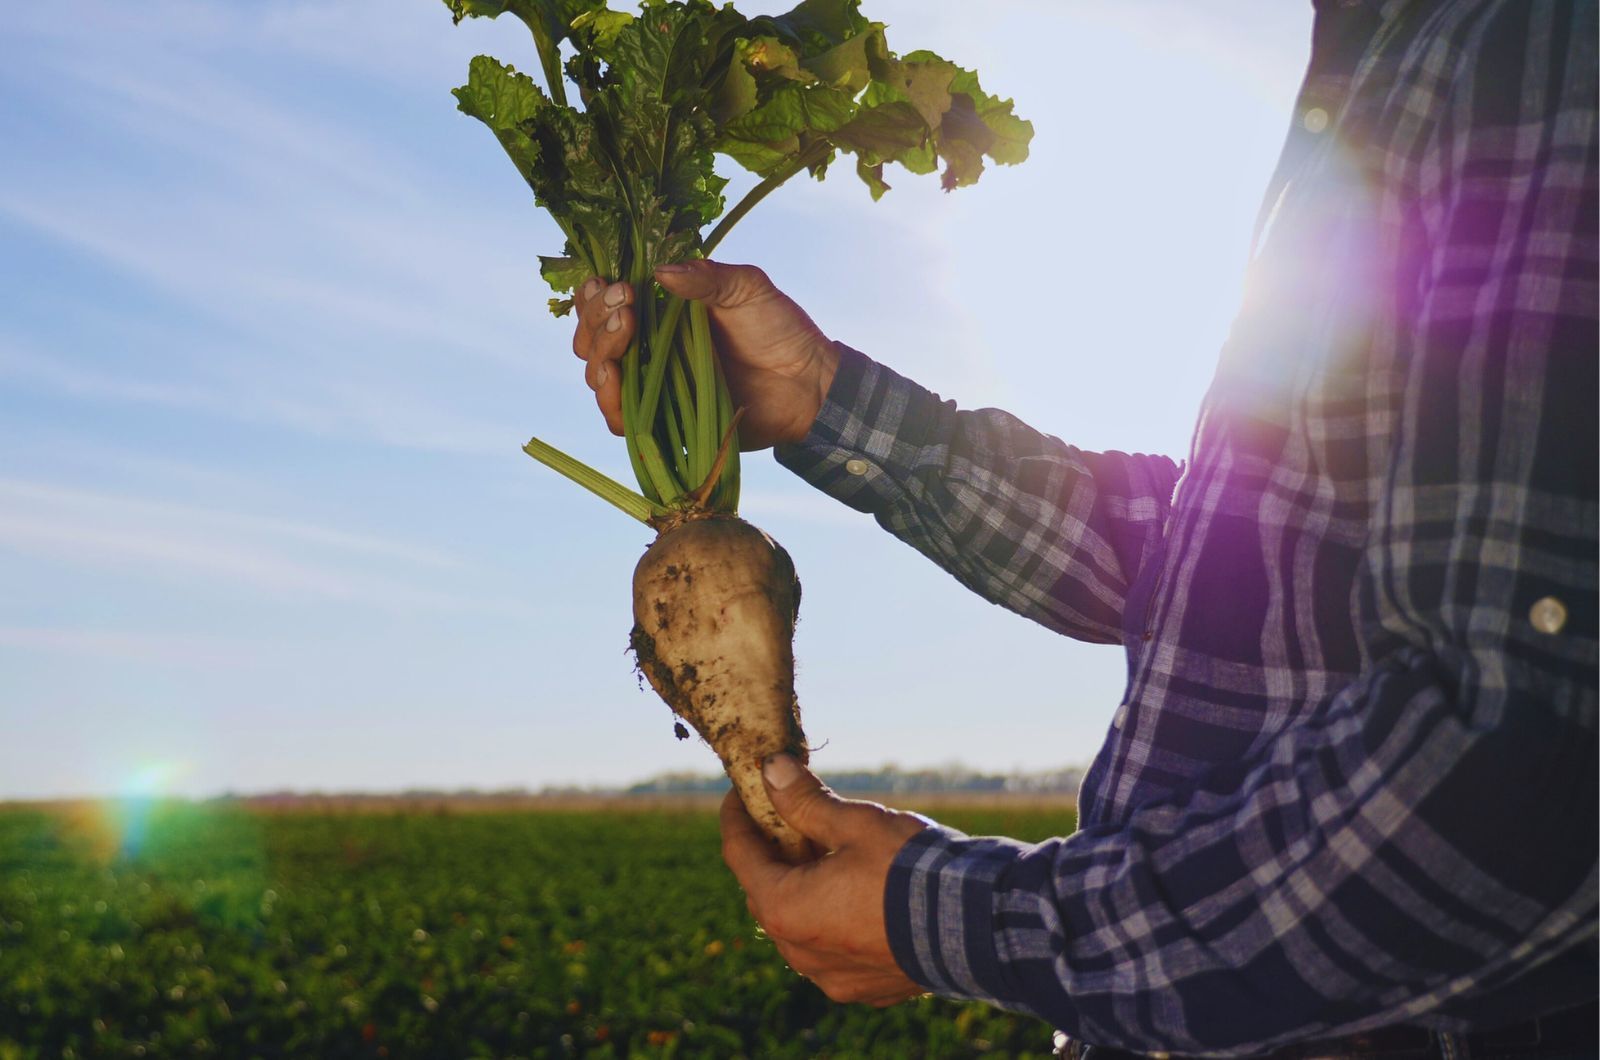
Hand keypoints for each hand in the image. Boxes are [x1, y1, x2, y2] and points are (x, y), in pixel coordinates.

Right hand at [571, 261, 838, 450]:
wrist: (808, 384)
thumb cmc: (780, 328)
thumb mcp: (746, 287)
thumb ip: (705, 277)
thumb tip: (658, 272)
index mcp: (659, 310)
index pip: (604, 302)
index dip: (596, 296)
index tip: (618, 287)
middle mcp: (647, 347)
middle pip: (591, 339)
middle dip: (597, 323)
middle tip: (626, 310)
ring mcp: (652, 385)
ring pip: (598, 376)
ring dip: (599, 358)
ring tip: (620, 342)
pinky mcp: (662, 422)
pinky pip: (620, 420)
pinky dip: (611, 402)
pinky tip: (616, 382)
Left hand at [720, 754, 929, 1005]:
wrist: (979, 927)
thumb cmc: (912, 868)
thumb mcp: (856, 823)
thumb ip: (805, 800)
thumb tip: (771, 770)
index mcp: (785, 908)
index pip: (740, 854)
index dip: (737, 816)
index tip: (743, 790)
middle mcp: (799, 952)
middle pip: (765, 893)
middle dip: (771, 853)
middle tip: (787, 816)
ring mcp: (831, 977)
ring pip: (797, 927)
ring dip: (800, 889)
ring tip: (825, 853)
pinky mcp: (863, 988)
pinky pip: (830, 952)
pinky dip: (831, 921)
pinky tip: (856, 894)